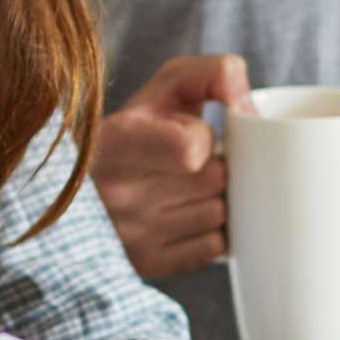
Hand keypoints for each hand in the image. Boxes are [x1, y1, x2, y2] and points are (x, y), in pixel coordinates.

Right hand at [93, 54, 253, 278]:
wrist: (91, 181)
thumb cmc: (144, 125)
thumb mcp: (169, 85)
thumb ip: (214, 73)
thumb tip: (248, 108)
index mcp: (113, 143)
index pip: (191, 149)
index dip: (203, 138)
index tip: (186, 133)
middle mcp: (114, 195)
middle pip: (214, 182)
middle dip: (214, 168)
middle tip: (187, 164)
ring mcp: (129, 236)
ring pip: (218, 215)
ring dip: (214, 199)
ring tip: (183, 189)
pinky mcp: (145, 265)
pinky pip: (213, 248)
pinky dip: (209, 231)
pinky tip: (183, 216)